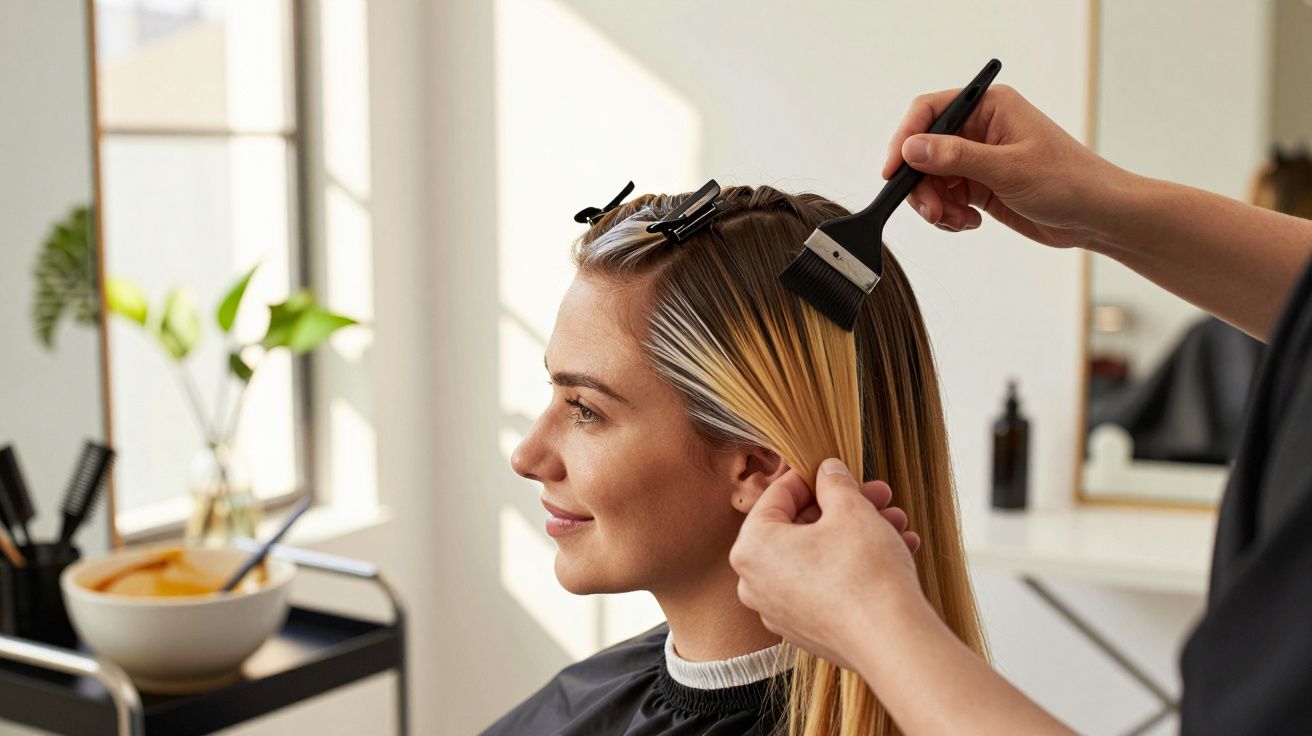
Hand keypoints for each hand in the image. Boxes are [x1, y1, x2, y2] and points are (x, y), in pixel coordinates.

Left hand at [730, 458, 925, 669]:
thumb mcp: (850, 510)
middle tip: (878, 495)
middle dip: (845, 508)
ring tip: (896, 522)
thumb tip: (828, 471)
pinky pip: (826, 585)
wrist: (892, 641)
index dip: (813, 477)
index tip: (837, 470)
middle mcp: (755, 582)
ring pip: (819, 556)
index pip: (778, 495)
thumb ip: (834, 483)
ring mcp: (779, 611)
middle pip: (801, 527)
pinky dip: (855, 565)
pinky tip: (896, 550)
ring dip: (858, 533)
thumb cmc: (863, 572)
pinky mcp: (806, 630)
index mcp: (752, 547)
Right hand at [882, 84, 1128, 246]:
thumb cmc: (1068, 181)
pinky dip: (948, 215)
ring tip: (957, 220)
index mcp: (989, 108)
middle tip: (932, 211)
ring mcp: (978, 159)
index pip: (930, 111)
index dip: (906, 139)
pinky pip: (945, 199)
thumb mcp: (1009, 168)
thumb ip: (957, 157)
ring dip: (935, 205)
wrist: (1096, 216)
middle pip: (924, 151)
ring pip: (931, 180)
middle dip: (922, 185)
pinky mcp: (980, 186)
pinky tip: (969, 222)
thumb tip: (913, 148)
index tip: (893, 171)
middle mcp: (980, 129)